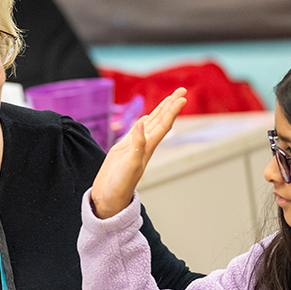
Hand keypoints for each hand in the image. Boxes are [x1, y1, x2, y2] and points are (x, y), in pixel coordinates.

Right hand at [90, 88, 186, 218]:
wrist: (108, 199)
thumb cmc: (119, 186)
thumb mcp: (130, 165)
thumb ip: (137, 144)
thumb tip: (142, 122)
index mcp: (147, 148)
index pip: (163, 124)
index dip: (172, 110)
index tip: (182, 97)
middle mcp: (144, 145)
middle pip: (160, 120)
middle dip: (170, 105)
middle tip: (181, 90)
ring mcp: (134, 147)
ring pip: (150, 124)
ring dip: (160, 110)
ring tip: (169, 99)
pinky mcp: (122, 150)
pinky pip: (136, 131)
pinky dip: (142, 122)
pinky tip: (145, 117)